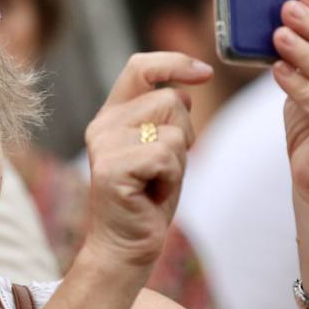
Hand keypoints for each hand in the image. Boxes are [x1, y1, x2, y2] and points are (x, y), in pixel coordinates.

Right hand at [84, 52, 212, 267]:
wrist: (126, 245)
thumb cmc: (147, 198)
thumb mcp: (161, 148)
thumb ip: (166, 117)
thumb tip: (184, 89)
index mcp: (112, 114)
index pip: (140, 67)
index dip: (174, 63)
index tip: (204, 74)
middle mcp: (103, 124)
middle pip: (170, 99)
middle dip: (185, 133)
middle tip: (164, 167)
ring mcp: (104, 145)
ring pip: (173, 129)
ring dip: (179, 159)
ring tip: (157, 181)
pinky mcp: (112, 167)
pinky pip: (166, 155)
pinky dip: (171, 177)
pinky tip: (153, 193)